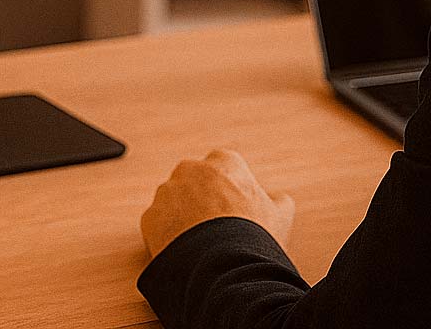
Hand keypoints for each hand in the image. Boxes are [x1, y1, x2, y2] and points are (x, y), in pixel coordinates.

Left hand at [140, 149, 294, 258]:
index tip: (233, 212)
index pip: (223, 169)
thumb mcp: (280, 216)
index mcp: (224, 162)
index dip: (229, 192)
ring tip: (200, 245)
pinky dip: (167, 237)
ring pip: (174, 202)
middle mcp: (192, 169)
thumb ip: (277, 200)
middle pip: (196, 183)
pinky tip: (185, 252)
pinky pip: (158, 224)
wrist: (224, 269)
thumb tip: (275, 198)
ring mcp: (168, 191)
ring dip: (183, 218)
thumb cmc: (253, 239)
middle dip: (202, 201)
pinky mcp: (150, 216)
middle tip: (215, 230)